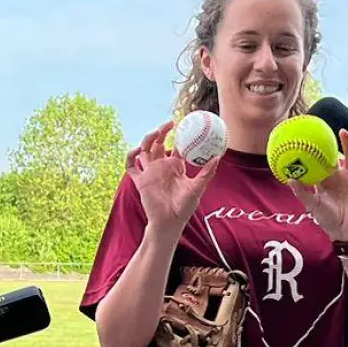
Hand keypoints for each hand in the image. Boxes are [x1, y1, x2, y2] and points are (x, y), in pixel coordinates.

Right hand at [128, 120, 221, 236]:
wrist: (170, 222)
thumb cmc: (184, 207)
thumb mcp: (197, 188)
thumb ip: (206, 173)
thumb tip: (217, 157)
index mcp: (175, 166)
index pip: (175, 146)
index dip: (178, 134)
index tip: (183, 124)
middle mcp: (161, 166)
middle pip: (158, 143)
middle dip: (161, 132)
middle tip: (169, 124)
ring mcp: (150, 172)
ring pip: (144, 150)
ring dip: (148, 139)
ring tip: (156, 133)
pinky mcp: (140, 181)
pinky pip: (131, 166)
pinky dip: (130, 156)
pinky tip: (137, 150)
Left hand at [287, 129, 347, 241]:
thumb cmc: (328, 219)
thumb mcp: (313, 205)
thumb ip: (302, 192)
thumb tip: (290, 178)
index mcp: (324, 180)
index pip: (318, 162)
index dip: (313, 151)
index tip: (306, 138)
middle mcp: (338, 176)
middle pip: (333, 155)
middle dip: (329, 143)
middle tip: (323, 129)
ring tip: (343, 131)